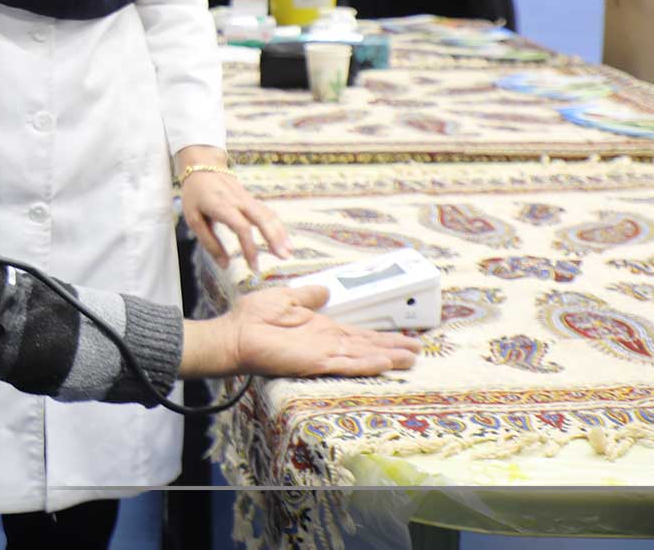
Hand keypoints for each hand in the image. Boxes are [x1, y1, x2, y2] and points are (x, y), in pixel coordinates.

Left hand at [180, 167, 291, 273]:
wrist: (202, 164)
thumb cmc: (195, 194)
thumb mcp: (193, 219)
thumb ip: (209, 243)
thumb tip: (224, 265)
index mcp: (222, 206)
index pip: (241, 227)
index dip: (249, 247)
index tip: (253, 266)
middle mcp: (238, 201)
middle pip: (262, 218)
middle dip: (275, 238)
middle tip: (284, 256)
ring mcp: (247, 198)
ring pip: (268, 214)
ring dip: (280, 232)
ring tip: (289, 251)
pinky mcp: (251, 198)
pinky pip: (267, 212)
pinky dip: (277, 225)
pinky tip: (283, 239)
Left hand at [191, 286, 422, 377]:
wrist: (234, 334)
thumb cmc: (253, 318)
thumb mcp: (285, 298)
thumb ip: (308, 296)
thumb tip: (325, 290)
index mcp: (322, 328)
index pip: (358, 333)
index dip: (381, 336)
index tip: (403, 336)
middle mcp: (327, 342)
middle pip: (367, 345)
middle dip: (393, 348)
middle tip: (419, 351)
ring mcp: (322, 353)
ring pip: (362, 356)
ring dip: (386, 357)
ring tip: (411, 359)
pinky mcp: (314, 361)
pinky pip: (345, 363)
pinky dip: (365, 363)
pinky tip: (384, 363)